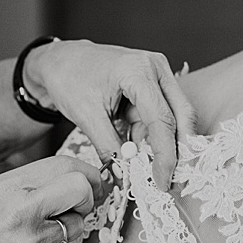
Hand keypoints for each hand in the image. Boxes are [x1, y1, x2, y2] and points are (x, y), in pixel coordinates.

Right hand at [0, 154, 105, 242]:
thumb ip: (25, 188)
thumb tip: (66, 178)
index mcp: (5, 186)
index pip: (64, 165)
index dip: (87, 173)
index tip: (94, 182)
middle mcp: (20, 208)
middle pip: (80, 187)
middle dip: (88, 197)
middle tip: (81, 207)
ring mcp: (31, 239)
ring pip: (76, 224)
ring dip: (67, 230)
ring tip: (36, 239)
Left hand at [24, 40, 195, 186]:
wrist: (62, 61)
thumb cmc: (70, 78)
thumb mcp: (86, 116)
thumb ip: (109, 145)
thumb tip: (126, 172)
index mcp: (138, 70)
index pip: (161, 118)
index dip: (164, 154)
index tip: (162, 181)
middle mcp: (155, 68)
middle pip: (181, 115)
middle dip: (175, 150)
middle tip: (168, 178)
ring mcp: (158, 75)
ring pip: (172, 118)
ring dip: (159, 144)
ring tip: (143, 164)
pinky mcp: (155, 84)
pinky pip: (161, 116)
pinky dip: (151, 136)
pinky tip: (136, 147)